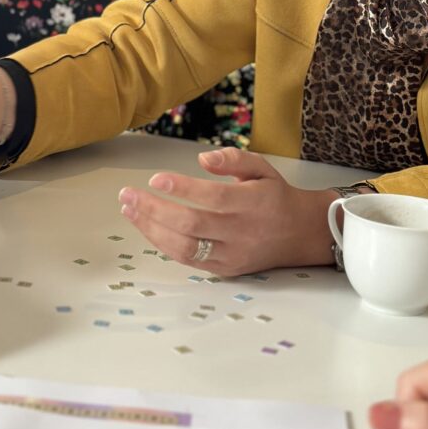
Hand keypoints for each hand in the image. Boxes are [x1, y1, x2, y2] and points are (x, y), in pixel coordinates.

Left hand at [118, 148, 336, 274]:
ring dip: (151, 229)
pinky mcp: (224, 270)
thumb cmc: (275, 196)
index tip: (155, 178)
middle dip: (154, 210)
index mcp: (253, 203)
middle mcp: (241, 232)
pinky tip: (147, 226)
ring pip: (185, 247)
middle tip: (127, 194)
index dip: (183, 189)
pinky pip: (188, 260)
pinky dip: (163, 244)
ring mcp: (231, 255)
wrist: (300, 234)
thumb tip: (202, 158)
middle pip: (192, 225)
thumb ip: (233, 159)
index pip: (213, 198)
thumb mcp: (262, 167)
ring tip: (129, 210)